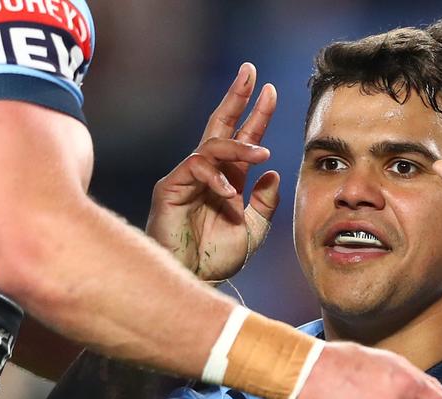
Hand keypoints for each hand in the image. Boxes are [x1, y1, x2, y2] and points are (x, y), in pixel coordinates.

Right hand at [146, 63, 280, 281]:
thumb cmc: (216, 259)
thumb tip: (271, 173)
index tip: (271, 91)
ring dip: (239, 146)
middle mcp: (206, 174)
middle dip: (236, 98)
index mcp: (227, 179)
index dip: (256, 114)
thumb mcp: (252, 230)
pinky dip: (217, 179)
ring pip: (212, 146)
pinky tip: (230, 195)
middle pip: (220, 126)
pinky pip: (196, 169)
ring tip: (261, 153)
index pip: (242, 138)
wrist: (194, 282)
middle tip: (250, 74)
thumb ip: (264, 203)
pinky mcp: (170, 189)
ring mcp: (186, 178)